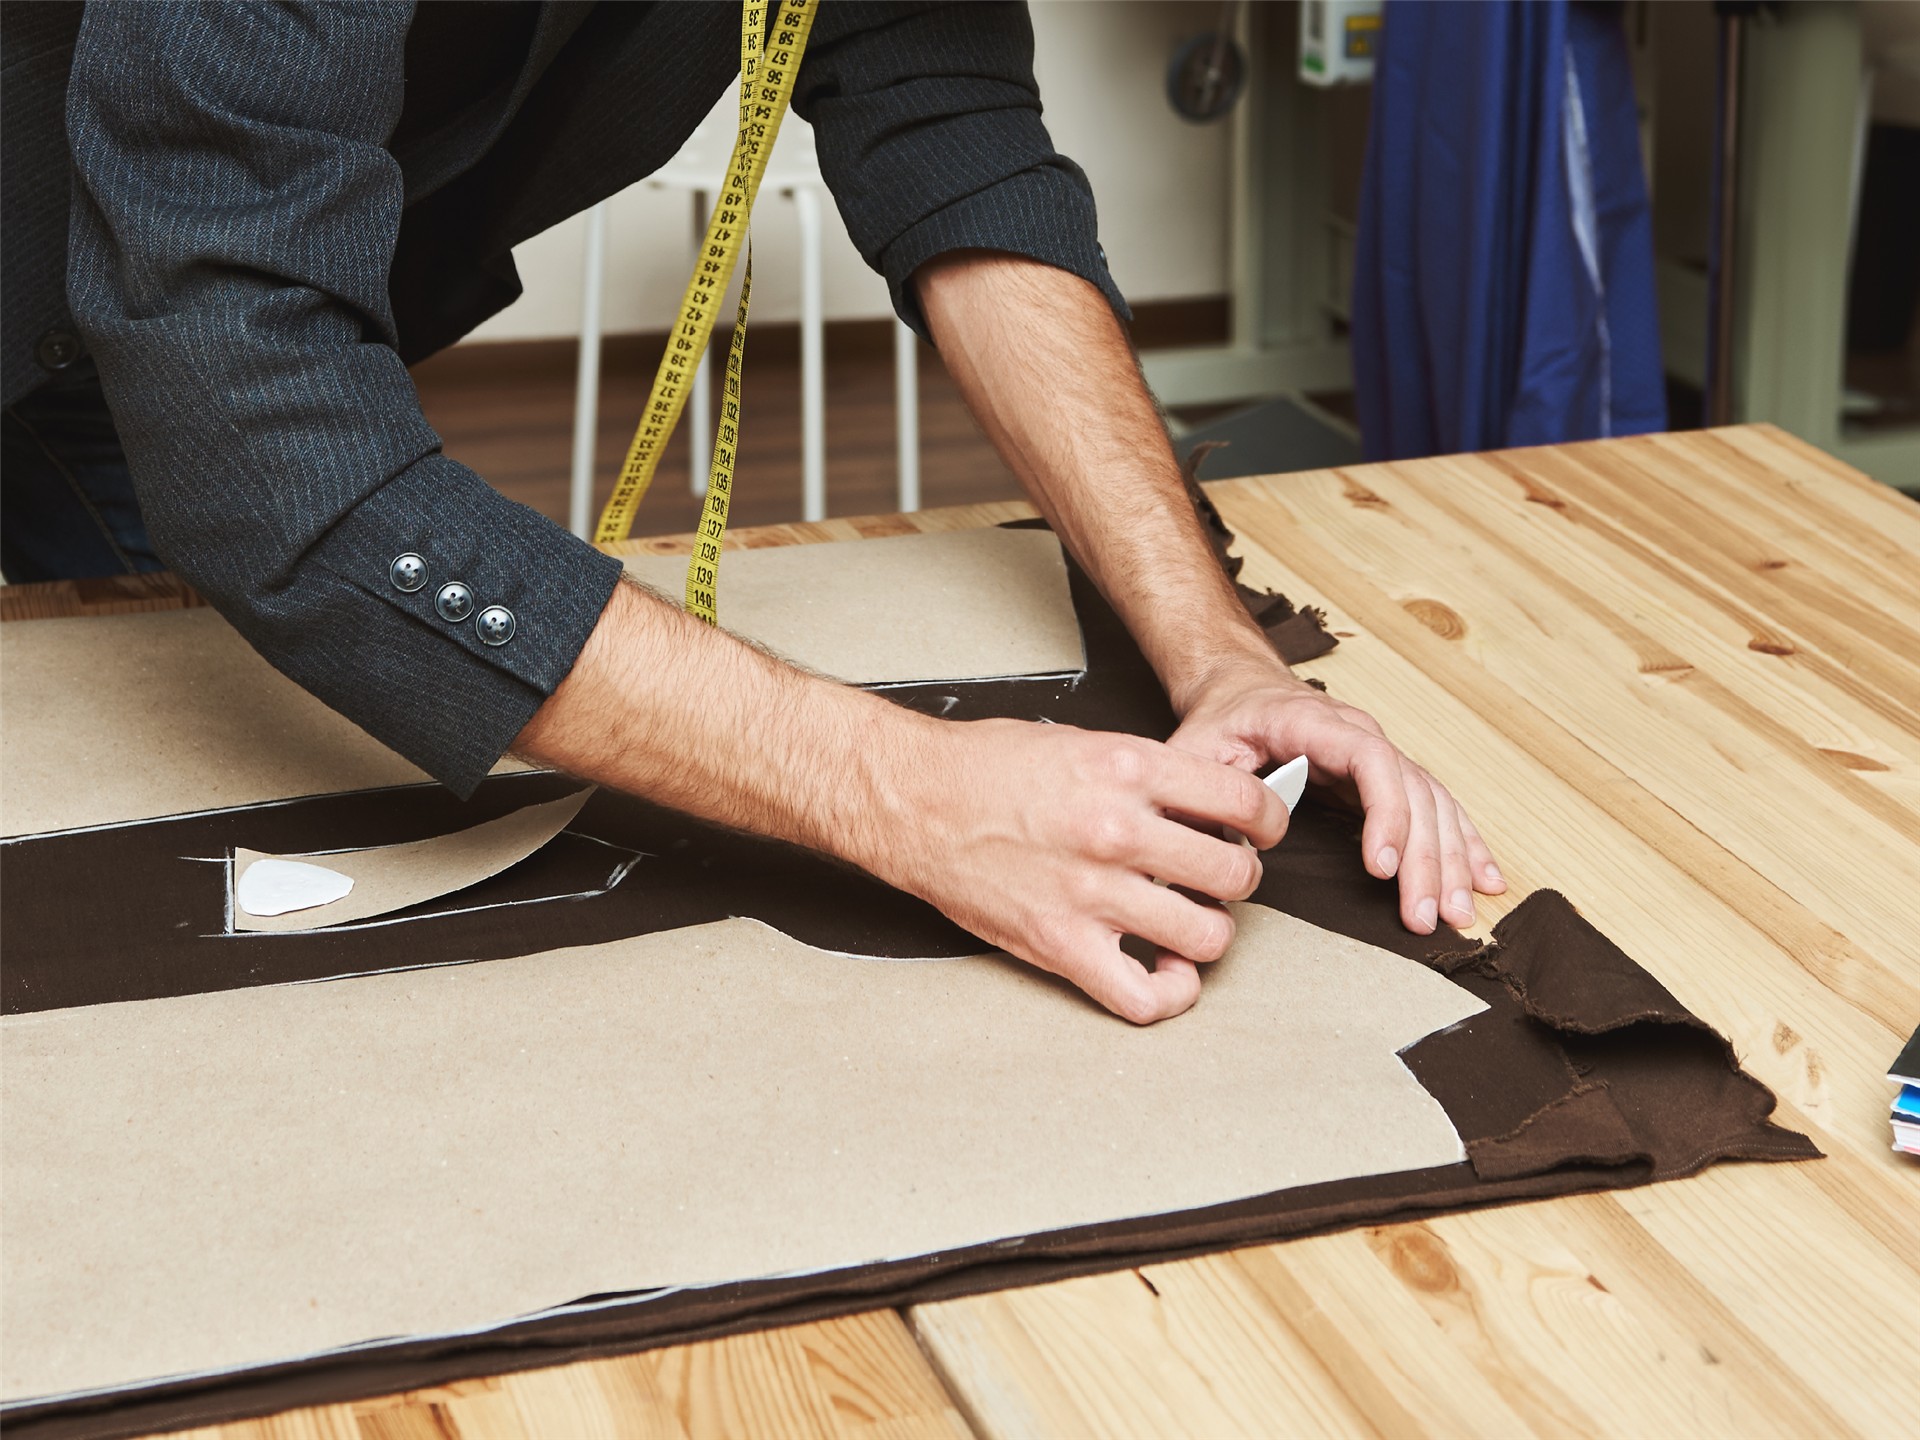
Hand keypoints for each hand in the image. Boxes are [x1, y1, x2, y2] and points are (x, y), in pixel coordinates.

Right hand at [873, 718, 1286, 1024]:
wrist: (912, 800)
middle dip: (1236, 877)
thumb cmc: (984, 768)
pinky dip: (1167, 994)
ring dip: (1207, 933)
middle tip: (1217, 876)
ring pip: (1205, 937)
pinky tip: (1162, 971)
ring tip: (1188, 920)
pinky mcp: (1060, 944)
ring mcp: (1090, 893)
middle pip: (1233, 875)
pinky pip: (1142, 996)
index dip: (1265, 821)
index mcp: (1126, 770)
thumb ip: (1147, 773)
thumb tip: (1204, 805)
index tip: (1257, 830)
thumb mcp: (1081, 741)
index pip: (1242, 803)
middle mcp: (1116, 831)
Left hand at [1166, 658, 1504, 933]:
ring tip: (1457, 915)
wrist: (1240, 688)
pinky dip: (1465, 845)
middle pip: (1411, 793)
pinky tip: (1485, 881)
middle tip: (1425, 917)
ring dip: (1451, 862)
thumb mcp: (1194, 750)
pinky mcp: (1389, 777)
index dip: (1385, 813)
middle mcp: (1361, 735)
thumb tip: (1219, 851)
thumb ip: (1202, 794)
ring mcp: (1382, 755)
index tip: (1382, 867)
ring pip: (1433, 806)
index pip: (1370, 761)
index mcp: (1315, 723)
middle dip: (1425, 859)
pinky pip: (1438, 809)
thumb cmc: (1219, 720)